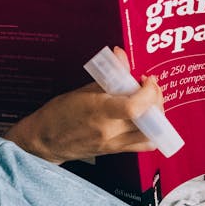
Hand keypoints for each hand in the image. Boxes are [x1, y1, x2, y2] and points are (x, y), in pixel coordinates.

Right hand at [5, 47, 163, 163]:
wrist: (47, 141)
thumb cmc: (60, 114)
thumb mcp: (82, 90)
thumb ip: (108, 76)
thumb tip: (120, 55)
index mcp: (99, 112)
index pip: (134, 107)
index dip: (149, 93)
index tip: (147, 80)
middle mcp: (110, 131)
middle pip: (148, 120)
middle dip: (156, 100)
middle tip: (150, 88)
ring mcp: (115, 144)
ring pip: (151, 134)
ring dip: (157, 117)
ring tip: (150, 103)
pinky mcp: (117, 151)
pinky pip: (144, 145)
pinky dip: (152, 131)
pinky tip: (147, 119)